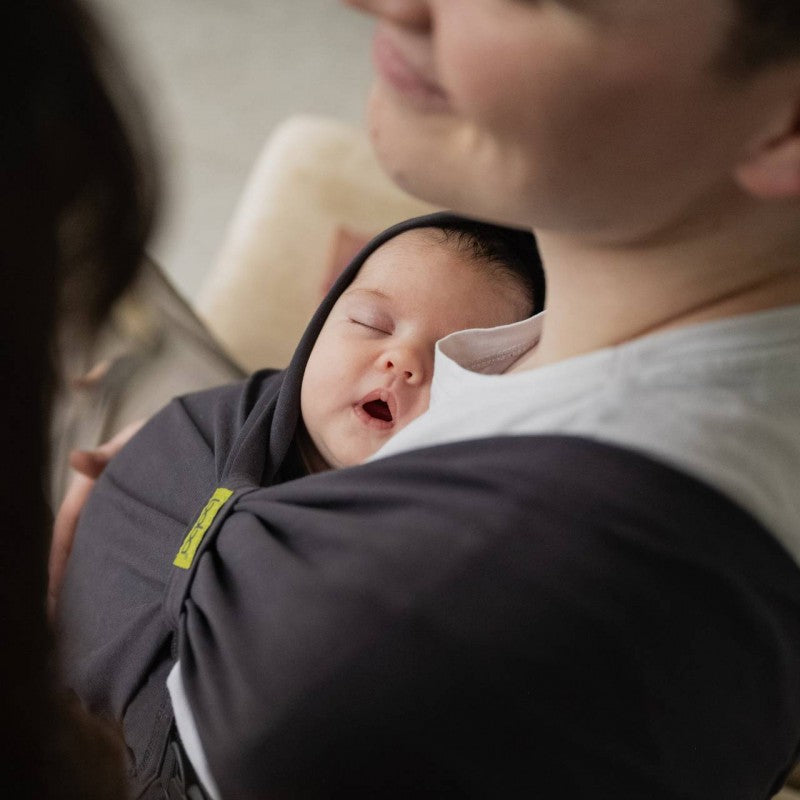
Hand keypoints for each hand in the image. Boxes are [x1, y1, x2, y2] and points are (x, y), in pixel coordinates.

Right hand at [48, 420, 143, 620]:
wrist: (185, 434)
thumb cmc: (153, 436)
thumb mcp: (131, 443)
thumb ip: (106, 455)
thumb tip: (76, 459)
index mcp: (89, 491)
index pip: (66, 532)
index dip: (57, 565)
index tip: (52, 596)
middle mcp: (100, 507)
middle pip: (79, 550)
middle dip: (67, 585)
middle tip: (61, 624)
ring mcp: (120, 517)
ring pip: (100, 554)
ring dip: (91, 583)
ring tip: (85, 621)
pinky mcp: (141, 524)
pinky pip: (125, 551)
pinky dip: (116, 573)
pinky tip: (120, 598)